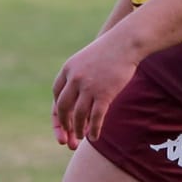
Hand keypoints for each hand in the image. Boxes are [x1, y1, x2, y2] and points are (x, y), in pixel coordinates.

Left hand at [52, 33, 139, 148]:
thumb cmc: (108, 51)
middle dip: (64, 124)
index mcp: (67, 69)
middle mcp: (74, 79)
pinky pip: (95, 117)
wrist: (126, 43)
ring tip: (79, 138)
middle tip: (67, 135)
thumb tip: (75, 94)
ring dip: (77, 130)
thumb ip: (77, 75)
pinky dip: (93, 130)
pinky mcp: (104, 93)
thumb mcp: (85, 60)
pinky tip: (94, 138)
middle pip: (63, 107)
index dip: (57, 109)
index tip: (62, 120)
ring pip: (78, 115)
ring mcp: (88, 86)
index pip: (56, 94)